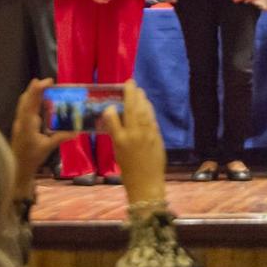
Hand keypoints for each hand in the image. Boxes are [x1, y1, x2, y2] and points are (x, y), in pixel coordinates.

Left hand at [9, 78, 72, 186]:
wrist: (16, 168)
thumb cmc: (31, 158)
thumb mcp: (47, 147)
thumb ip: (60, 137)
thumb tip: (75, 132)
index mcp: (28, 124)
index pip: (31, 103)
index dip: (37, 90)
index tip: (46, 81)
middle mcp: (21, 121)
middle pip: (25, 100)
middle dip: (35, 89)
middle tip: (47, 81)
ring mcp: (19, 123)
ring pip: (23, 104)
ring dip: (32, 94)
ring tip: (42, 88)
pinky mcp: (19, 126)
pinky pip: (24, 110)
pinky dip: (30, 102)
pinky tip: (37, 103)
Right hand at [101, 81, 166, 205]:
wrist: (146, 183)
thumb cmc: (129, 171)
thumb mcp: (118, 153)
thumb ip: (117, 135)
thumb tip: (116, 119)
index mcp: (119, 141)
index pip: (112, 119)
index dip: (110, 110)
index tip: (109, 105)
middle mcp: (132, 135)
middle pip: (131, 110)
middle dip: (130, 94)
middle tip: (130, 83)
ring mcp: (146, 135)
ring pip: (143, 111)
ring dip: (141, 99)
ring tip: (139, 91)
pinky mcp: (157, 137)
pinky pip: (152, 119)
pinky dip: (149, 110)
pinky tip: (147, 105)